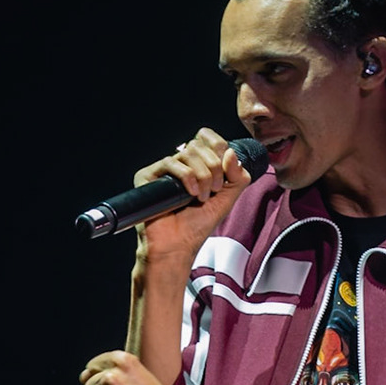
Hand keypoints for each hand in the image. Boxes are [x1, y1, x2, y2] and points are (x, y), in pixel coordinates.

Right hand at [133, 128, 252, 263]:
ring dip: (203, 176)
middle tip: (214, 190)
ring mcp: (163, 170)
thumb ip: (237, 175)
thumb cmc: (197, 226)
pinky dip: (187, 177)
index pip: (207, 138)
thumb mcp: (228, 198)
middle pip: (200, 145)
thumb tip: (229, 152)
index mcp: (197, 165)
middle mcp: (179, 164)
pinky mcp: (148, 176)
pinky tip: (190, 194)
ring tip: (202, 197)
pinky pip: (171, 162)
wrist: (178, 246)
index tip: (224, 168)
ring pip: (188, 152)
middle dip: (214, 168)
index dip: (218, 146)